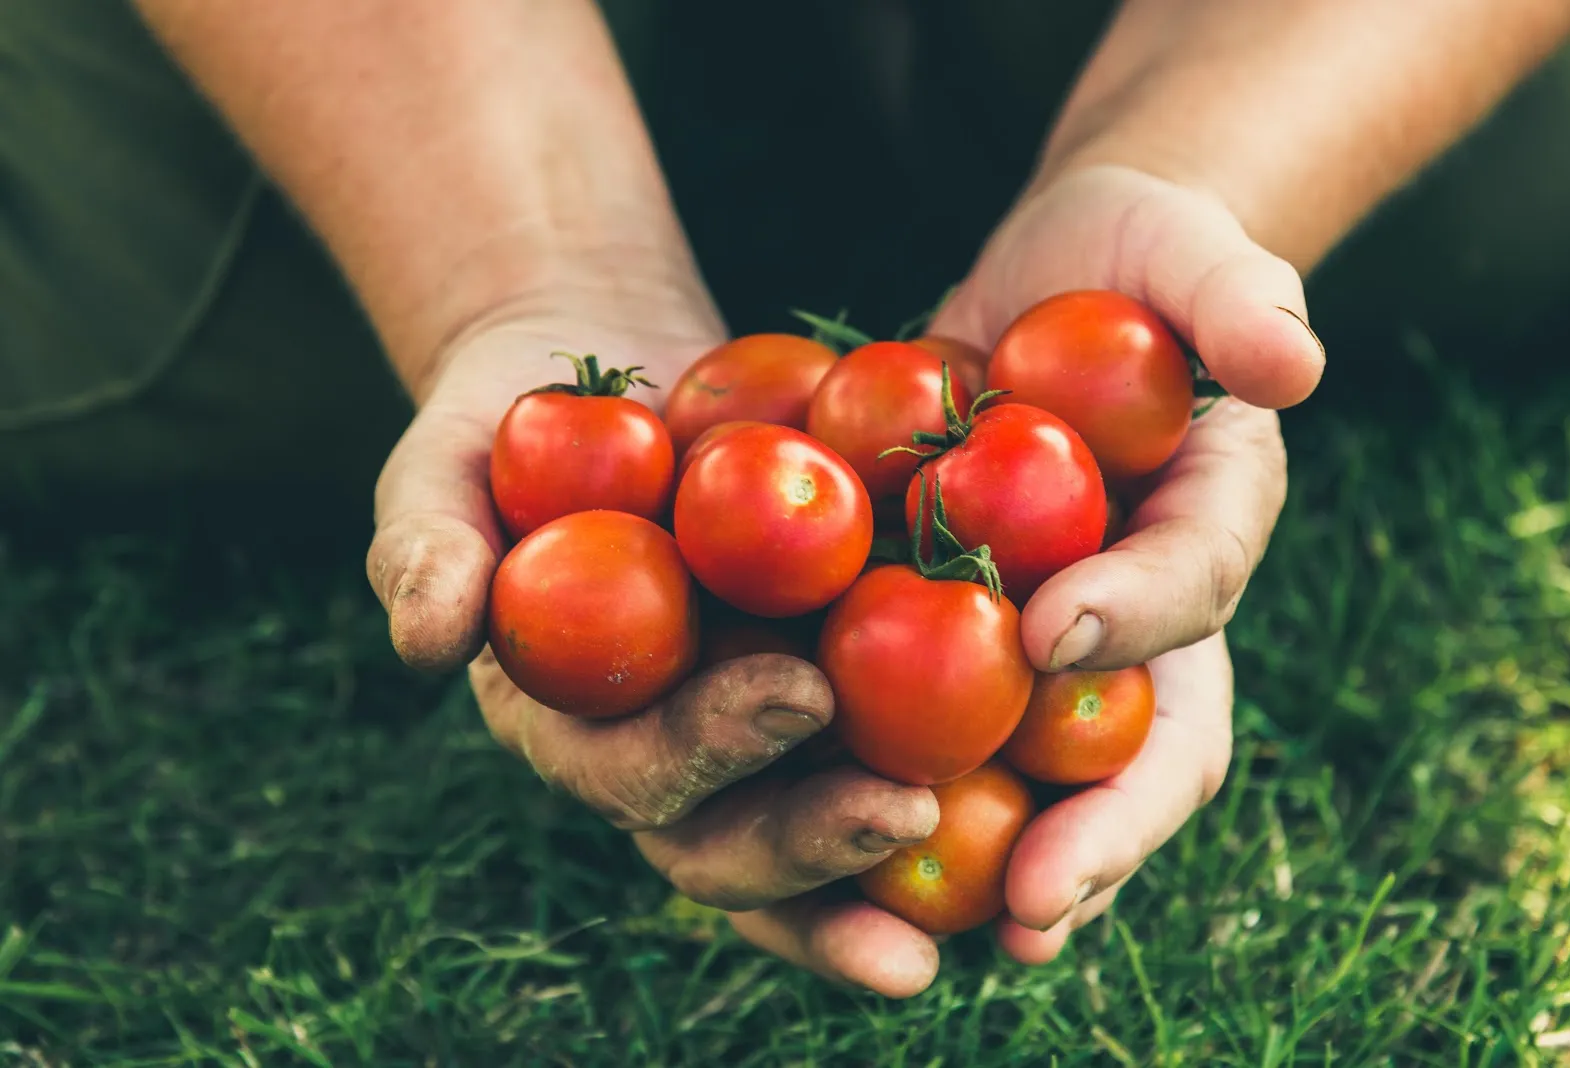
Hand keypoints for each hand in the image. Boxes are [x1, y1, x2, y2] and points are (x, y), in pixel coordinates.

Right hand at [363, 287, 938, 989]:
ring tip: (999, 852)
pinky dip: (964, 773)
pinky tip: (1048, 772)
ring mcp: (745, 732)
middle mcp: (664, 757)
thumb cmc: (507, 419)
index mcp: (572, 729)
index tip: (797, 697)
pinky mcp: (823, 685)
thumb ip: (426, 544)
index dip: (704, 757)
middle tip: (909, 811)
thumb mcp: (446, 460)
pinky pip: (890, 745)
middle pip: (730, 843)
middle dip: (814, 840)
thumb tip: (426, 637)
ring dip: (897, 857)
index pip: (626, 774)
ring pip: (818, 829)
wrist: (595, 377)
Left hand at [728, 164, 1307, 987]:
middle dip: (1098, 831)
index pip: (1194, 589)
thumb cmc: (1135, 260)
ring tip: (934, 939)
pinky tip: (824, 850)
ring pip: (1044, 780)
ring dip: (1000, 864)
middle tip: (1035, 904)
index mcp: (1206, 532)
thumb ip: (1237, 294)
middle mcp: (1139, 619)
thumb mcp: (1185, 249)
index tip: (1055, 629)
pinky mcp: (961, 647)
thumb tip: (1292, 363)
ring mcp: (1052, 646)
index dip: (1138, 616)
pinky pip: (936, 736)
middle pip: (1138, 747)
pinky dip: (891, 796)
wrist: (1053, 286)